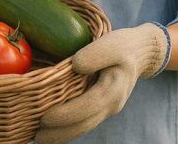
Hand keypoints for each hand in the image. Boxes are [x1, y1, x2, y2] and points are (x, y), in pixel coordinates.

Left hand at [34, 23, 169, 143]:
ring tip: (39, 137)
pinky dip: (69, 127)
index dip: (65, 115)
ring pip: (84, 126)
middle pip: (84, 125)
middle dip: (60, 133)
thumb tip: (76, 65)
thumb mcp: (111, 43)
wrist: (141, 53)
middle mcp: (111, 105)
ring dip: (62, 134)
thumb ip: (95, 53)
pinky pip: (85, 121)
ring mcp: (107, 108)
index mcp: (113, 90)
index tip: (45, 118)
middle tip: (36, 137)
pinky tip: (53, 129)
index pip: (86, 107)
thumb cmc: (123, 46)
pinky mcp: (102, 106)